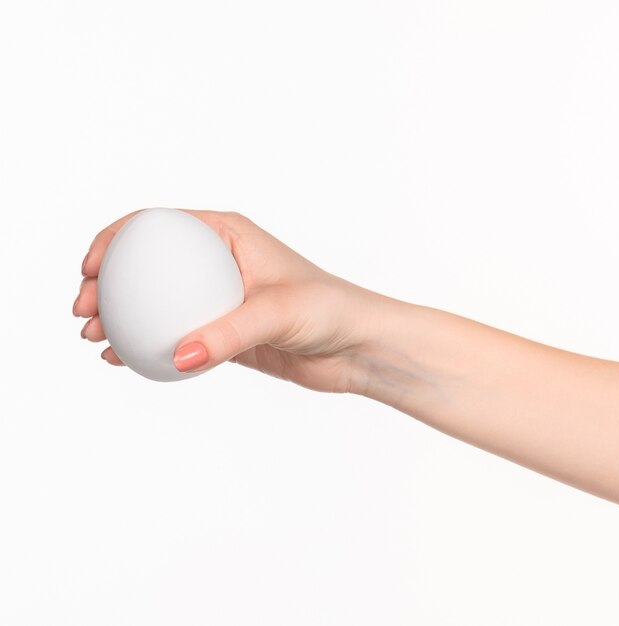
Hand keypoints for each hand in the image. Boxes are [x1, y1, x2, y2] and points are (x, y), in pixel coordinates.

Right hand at [73, 209, 378, 392]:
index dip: (114, 239)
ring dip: (122, 316)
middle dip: (108, 282)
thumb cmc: (329, 310)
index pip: (157, 224)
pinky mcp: (223, 332)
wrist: (356, 346)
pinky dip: (148, 345)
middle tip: (84, 310)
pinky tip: (124, 360)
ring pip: (157, 301)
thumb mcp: (277, 313)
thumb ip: (227, 335)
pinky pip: (176, 334)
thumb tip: (176, 356)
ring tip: (95, 337)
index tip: (90, 269)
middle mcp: (219, 262)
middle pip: (148, 264)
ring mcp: (219, 298)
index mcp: (228, 234)